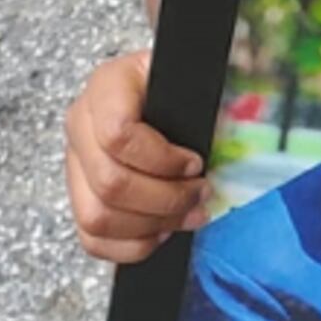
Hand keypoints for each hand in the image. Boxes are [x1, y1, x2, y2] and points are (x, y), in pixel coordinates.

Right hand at [65, 49, 207, 261]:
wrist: (164, 92)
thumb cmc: (181, 86)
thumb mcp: (196, 75)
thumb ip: (212, 88)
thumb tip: (243, 94)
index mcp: (108, 86)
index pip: (117, 134)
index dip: (163, 160)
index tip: (196, 163)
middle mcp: (83, 123)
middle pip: (110, 183)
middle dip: (166, 199)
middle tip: (200, 194)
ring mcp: (77, 162)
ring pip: (97, 216)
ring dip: (152, 225)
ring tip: (188, 214)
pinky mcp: (80, 196)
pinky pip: (93, 238)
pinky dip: (132, 244)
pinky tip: (162, 228)